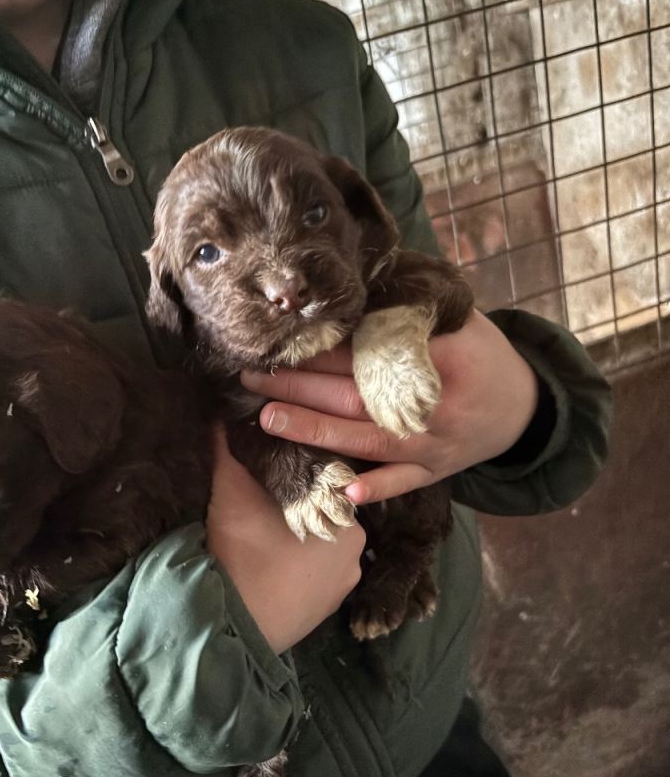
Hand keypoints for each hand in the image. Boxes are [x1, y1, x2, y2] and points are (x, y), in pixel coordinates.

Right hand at [205, 430, 365, 653]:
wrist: (231, 624)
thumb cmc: (240, 549)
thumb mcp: (229, 489)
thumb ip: (228, 448)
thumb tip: (221, 412)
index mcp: (343, 512)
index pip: (328, 481)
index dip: (301, 477)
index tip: (275, 477)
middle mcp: (356, 545)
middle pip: (326, 514)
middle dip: (300, 510)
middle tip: (264, 511)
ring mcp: (346, 582)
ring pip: (323, 548)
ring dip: (300, 542)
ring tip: (265, 540)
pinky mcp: (330, 609)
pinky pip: (318, 578)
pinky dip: (299, 571)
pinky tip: (273, 567)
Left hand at [240, 311, 538, 503]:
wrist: (522, 408)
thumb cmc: (480, 353)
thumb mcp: (458, 317)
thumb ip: (410, 307)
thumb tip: (353, 284)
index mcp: (446, 356)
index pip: (375, 350)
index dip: (328, 346)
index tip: (289, 338)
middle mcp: (439, 405)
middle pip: (359, 395)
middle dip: (302, 386)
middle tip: (254, 376)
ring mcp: (437, 444)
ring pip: (368, 441)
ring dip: (314, 431)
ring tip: (267, 419)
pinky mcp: (436, 472)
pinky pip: (402, 484)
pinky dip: (375, 489)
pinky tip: (342, 492)